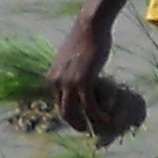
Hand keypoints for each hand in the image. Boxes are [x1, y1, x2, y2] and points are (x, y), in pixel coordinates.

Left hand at [47, 18, 111, 133]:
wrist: (90, 28)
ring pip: (73, 112)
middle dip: (75, 124)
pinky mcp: (83, 81)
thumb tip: (83, 86)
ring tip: (97, 127)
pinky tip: (106, 118)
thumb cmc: (85, 40)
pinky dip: (97, 114)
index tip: (82, 119)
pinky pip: (89, 105)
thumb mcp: (72, 62)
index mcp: (51, 79)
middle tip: (88, 129)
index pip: (58, 104)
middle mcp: (56, 83)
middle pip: (63, 112)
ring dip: (85, 123)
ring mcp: (69, 83)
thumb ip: (73, 75)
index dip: (70, 115)